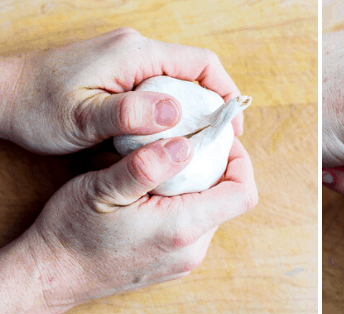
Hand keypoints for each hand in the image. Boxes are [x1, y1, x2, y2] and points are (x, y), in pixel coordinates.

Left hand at [0, 27, 242, 154]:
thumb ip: (129, 113)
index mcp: (135, 54)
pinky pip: (158, 87)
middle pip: (192, 73)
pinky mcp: (118, 72)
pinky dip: (169, 111)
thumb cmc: (37, 107)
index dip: (225, 93)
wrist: (3, 95)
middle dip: (210, 106)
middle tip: (215, 142)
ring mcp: (126, 60)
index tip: (231, 125)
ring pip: (176, 82)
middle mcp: (135, 50)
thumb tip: (176, 111)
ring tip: (193, 144)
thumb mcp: (82, 117)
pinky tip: (163, 136)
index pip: (201, 63)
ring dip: (190, 111)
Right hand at [1, 136, 256, 313]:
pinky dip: (187, 202)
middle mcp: (192, 249)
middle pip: (228, 199)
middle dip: (216, 167)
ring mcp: (184, 260)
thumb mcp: (101, 189)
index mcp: (182, 228)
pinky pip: (196, 225)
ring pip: (212, 211)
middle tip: (189, 142)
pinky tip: (158, 190)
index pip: (242, 193)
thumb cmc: (71, 232)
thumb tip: (185, 145)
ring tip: (169, 164)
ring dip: (200, 184)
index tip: (218, 137)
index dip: (240, 160)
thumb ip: (146, 166)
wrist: (51, 276)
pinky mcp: (174, 263)